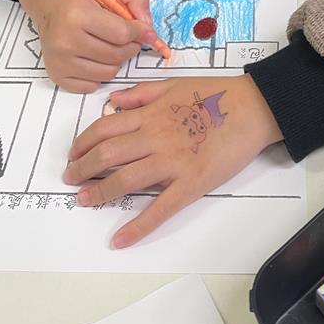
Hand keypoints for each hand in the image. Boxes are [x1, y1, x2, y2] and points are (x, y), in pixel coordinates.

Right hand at [12, 0, 154, 92]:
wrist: (48, 1)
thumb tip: (148, 28)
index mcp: (76, 14)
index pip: (122, 33)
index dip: (139, 32)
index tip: (142, 29)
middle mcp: (64, 40)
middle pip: (117, 55)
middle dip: (130, 45)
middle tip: (126, 35)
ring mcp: (59, 60)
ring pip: (108, 72)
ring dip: (117, 60)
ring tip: (110, 43)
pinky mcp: (57, 75)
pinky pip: (93, 84)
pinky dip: (100, 73)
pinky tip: (95, 55)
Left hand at [64, 74, 282, 247]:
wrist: (252, 107)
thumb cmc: (215, 93)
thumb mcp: (173, 84)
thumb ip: (140, 93)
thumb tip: (111, 102)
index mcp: (149, 114)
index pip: (104, 129)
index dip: (83, 143)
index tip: (73, 154)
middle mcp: (154, 137)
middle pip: (107, 155)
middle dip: (82, 168)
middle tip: (70, 179)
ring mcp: (171, 162)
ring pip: (126, 179)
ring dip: (100, 193)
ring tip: (84, 200)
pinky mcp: (190, 183)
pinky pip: (159, 208)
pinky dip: (138, 226)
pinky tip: (120, 239)